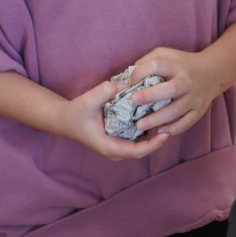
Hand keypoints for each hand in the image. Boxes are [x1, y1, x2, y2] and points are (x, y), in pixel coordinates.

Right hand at [57, 76, 172, 161]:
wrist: (64, 119)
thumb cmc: (76, 113)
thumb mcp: (87, 101)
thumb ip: (102, 92)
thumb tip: (120, 84)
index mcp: (109, 147)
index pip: (137, 151)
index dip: (154, 144)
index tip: (166, 133)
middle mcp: (115, 150)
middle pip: (143, 149)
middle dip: (157, 139)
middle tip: (171, 123)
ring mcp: (116, 146)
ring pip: (140, 144)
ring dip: (153, 135)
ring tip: (167, 119)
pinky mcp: (117, 139)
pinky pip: (135, 138)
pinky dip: (145, 130)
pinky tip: (154, 116)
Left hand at [121, 46, 222, 138]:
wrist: (212, 72)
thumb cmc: (182, 64)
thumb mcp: (166, 54)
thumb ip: (148, 60)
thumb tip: (129, 75)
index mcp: (176, 65)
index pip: (157, 66)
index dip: (141, 72)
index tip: (130, 82)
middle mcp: (186, 82)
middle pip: (170, 89)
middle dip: (151, 95)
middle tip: (134, 101)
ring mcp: (194, 97)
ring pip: (176, 110)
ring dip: (158, 119)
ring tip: (140, 125)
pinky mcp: (198, 110)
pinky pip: (187, 122)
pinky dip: (174, 128)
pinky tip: (160, 132)